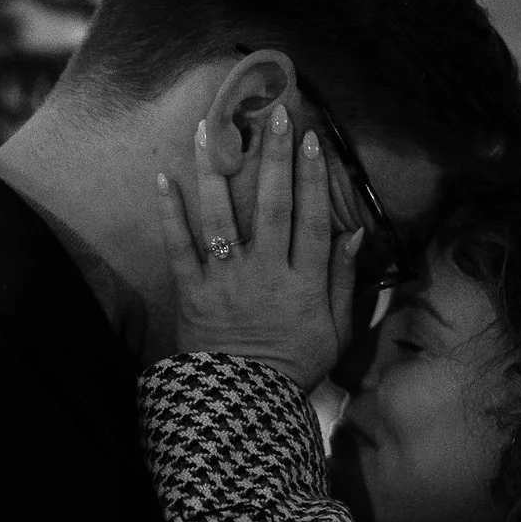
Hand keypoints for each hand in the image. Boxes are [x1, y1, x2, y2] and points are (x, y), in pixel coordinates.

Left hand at [149, 106, 362, 388]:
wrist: (243, 407)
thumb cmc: (293, 368)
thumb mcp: (336, 332)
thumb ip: (345, 283)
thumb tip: (357, 235)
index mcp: (304, 282)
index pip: (312, 218)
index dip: (314, 176)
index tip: (313, 139)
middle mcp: (266, 273)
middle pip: (273, 206)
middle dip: (275, 157)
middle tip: (275, 115)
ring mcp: (227, 281)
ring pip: (222, 218)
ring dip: (216, 170)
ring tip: (210, 128)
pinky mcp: (193, 294)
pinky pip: (179, 249)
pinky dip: (170, 214)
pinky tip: (163, 178)